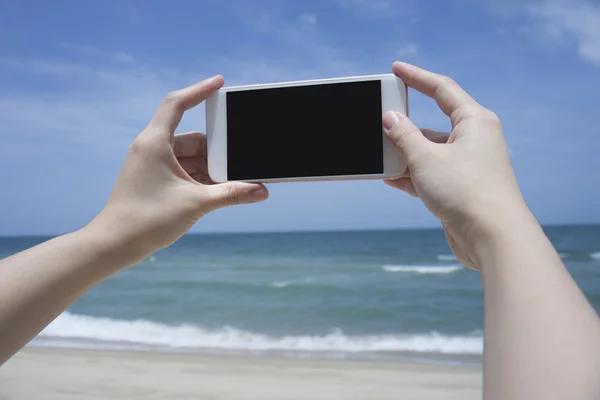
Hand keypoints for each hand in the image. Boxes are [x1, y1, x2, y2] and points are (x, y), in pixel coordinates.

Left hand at [88, 75, 267, 263]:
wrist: (114, 245)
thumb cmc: (146, 220)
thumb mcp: (196, 204)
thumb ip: (232, 194)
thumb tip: (261, 191)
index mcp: (155, 143)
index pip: (177, 104)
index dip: (199, 90)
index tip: (220, 83)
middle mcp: (152, 148)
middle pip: (193, 138)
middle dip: (217, 151)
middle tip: (238, 162)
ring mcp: (152, 164)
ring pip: (190, 157)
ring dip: (210, 169)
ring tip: (230, 183)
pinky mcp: (154, 180)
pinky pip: (183, 170)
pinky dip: (200, 178)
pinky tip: (216, 192)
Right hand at [383, 62, 527, 268]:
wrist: (492, 238)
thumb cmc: (466, 192)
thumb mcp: (425, 158)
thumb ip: (404, 136)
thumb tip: (391, 118)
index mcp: (474, 121)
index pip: (442, 89)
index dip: (417, 77)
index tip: (396, 69)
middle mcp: (474, 140)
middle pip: (432, 124)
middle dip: (404, 127)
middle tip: (380, 122)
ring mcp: (468, 166)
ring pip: (429, 152)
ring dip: (405, 156)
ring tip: (379, 156)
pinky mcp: (461, 188)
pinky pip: (431, 174)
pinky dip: (411, 175)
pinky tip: (390, 178)